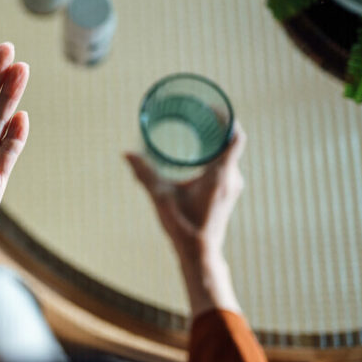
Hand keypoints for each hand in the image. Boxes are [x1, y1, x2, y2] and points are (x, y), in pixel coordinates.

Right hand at [125, 122, 246, 314]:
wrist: (200, 254)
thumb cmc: (183, 227)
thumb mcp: (160, 197)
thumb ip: (144, 174)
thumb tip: (126, 153)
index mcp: (220, 175)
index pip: (235, 136)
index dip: (227, 118)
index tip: (211, 108)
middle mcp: (232, 178)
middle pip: (231, 142)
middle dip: (216, 126)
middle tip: (198, 114)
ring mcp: (232, 187)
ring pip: (229, 154)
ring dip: (216, 141)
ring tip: (197, 129)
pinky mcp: (227, 194)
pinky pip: (226, 165)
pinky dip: (215, 154)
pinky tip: (199, 153)